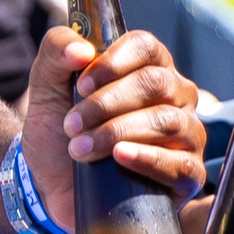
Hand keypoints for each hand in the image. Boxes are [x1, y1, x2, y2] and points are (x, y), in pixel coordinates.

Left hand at [25, 24, 204, 226]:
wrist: (54, 185)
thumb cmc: (60, 131)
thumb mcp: (46, 86)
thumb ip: (55, 52)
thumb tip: (81, 50)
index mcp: (147, 66)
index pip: (146, 47)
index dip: (113, 62)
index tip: (82, 84)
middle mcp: (175, 96)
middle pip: (155, 83)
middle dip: (106, 104)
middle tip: (71, 125)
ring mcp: (186, 134)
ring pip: (166, 121)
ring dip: (116, 133)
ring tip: (80, 149)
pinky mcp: (188, 174)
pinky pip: (181, 163)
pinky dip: (148, 158)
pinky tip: (119, 157)